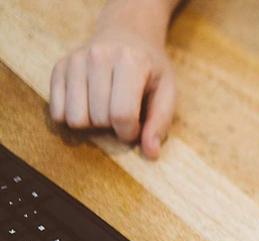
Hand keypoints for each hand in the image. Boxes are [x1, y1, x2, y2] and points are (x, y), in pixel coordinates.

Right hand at [49, 28, 175, 158]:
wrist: (126, 35)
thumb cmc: (150, 70)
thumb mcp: (167, 91)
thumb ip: (160, 122)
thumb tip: (150, 154)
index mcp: (130, 61)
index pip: (121, 115)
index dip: (130, 132)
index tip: (136, 128)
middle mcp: (98, 56)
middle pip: (97, 119)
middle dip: (113, 127)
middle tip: (123, 113)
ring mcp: (75, 61)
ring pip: (74, 119)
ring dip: (92, 124)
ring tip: (106, 109)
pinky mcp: (59, 68)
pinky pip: (57, 112)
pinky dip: (73, 117)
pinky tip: (89, 104)